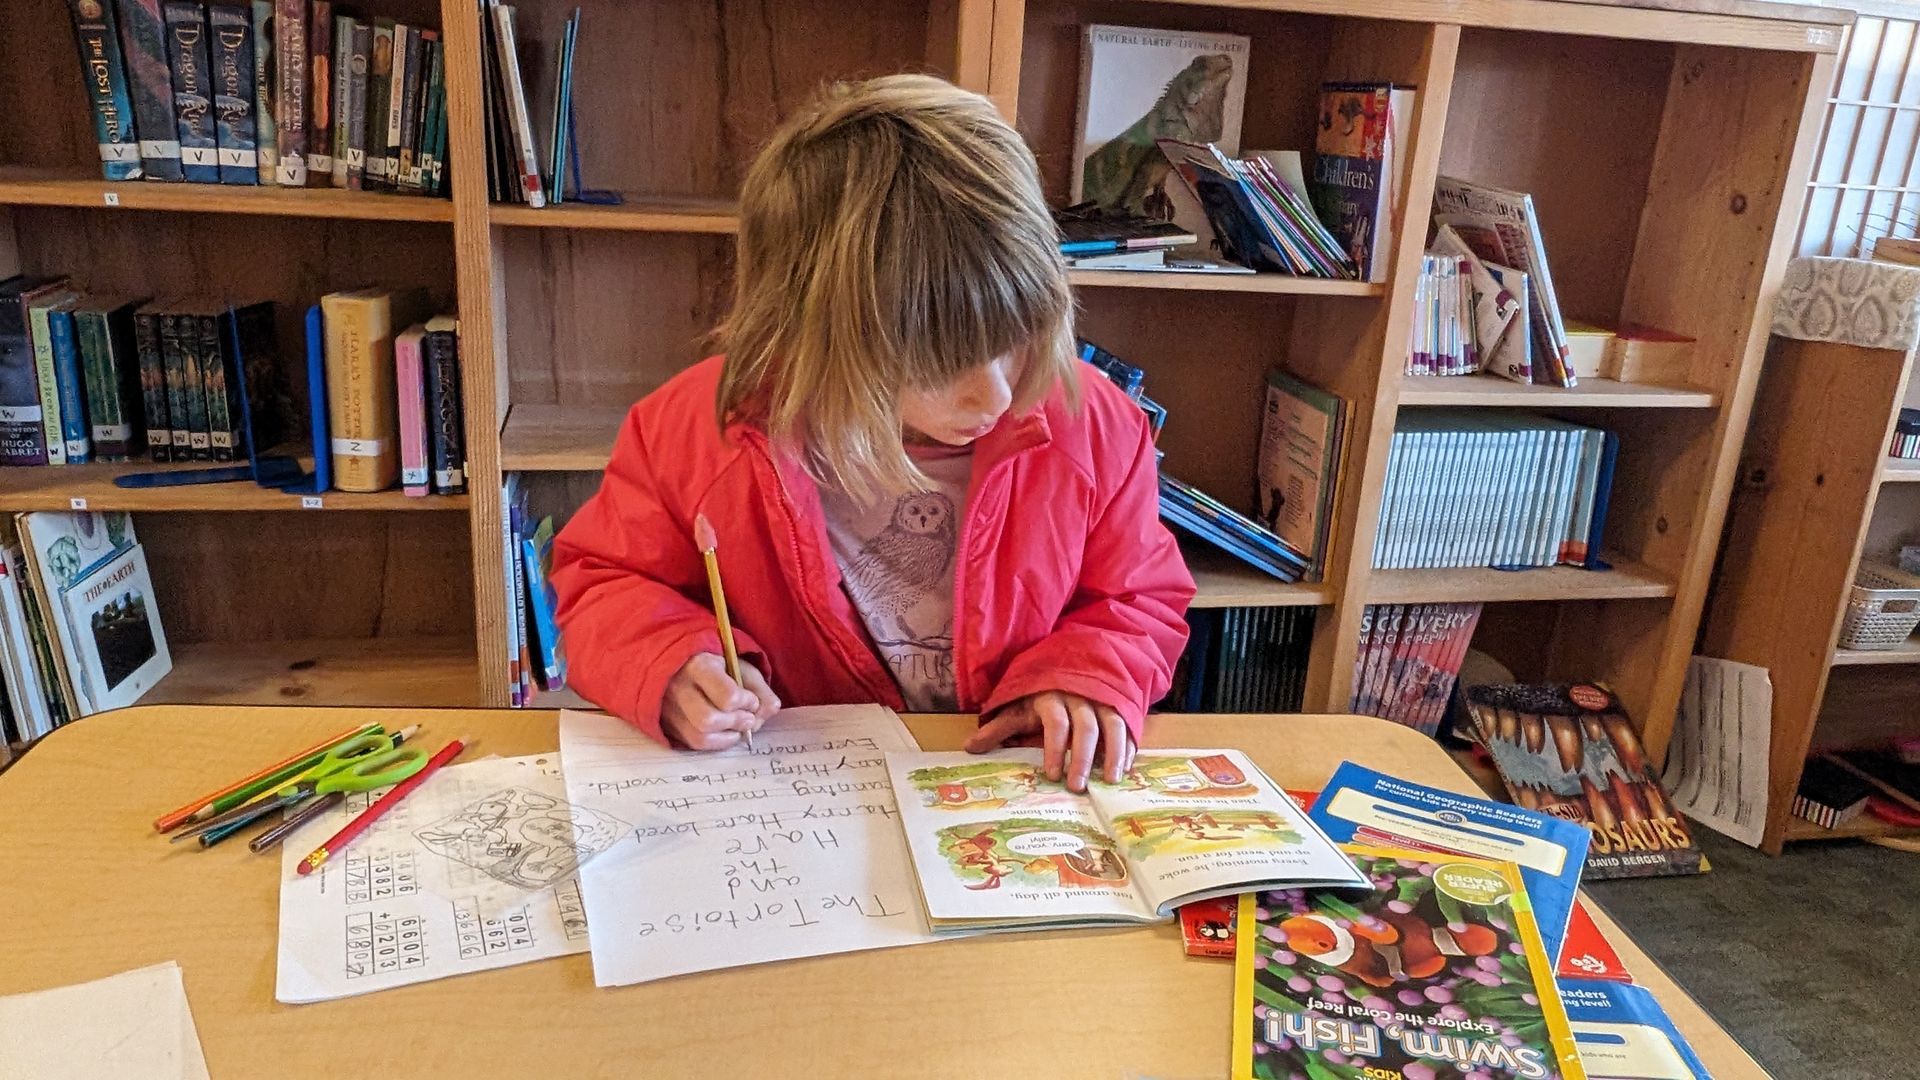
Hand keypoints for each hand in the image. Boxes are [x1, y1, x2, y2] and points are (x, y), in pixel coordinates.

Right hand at [662, 653, 779, 750]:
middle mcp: (678, 688)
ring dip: (727, 736)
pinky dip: (716, 743)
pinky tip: (727, 733)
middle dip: (736, 722)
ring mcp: (669, 709)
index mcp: (698, 666)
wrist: (679, 666)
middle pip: (708, 720)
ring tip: (739, 726)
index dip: (746, 703)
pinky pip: (692, 744)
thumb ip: (759, 688)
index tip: (751, 700)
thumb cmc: (716, 666)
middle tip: (748, 718)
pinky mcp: (667, 725)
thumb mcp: (740, 666)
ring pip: (699, 736)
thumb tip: (770, 710)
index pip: (727, 696)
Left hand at [965, 691, 1135, 791]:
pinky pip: (1128, 726)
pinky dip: (1129, 748)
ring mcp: (1103, 700)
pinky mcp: (1121, 706)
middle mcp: (1080, 696)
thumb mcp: (1017, 709)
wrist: (1072, 664)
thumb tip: (969, 747)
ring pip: (1113, 724)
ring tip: (1110, 781)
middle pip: (1085, 726)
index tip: (1052, 775)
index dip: (1054, 748)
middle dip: (1082, 758)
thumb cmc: (1040, 697)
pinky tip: (1125, 770)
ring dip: (1114, 754)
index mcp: (1051, 696)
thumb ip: (998, 729)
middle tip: (1077, 787)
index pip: (1055, 722)